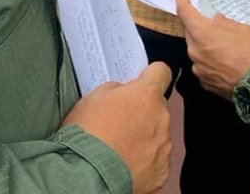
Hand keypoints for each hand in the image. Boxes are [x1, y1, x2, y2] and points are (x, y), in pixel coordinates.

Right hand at [61, 62, 172, 192]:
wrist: (86, 176)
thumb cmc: (86, 136)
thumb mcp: (92, 98)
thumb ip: (115, 90)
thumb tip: (121, 93)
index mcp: (146, 95)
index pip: (161, 72)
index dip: (150, 75)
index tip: (142, 82)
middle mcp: (161, 118)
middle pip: (158, 107)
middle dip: (143, 111)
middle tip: (119, 122)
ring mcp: (163, 146)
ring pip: (159, 134)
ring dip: (144, 137)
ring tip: (119, 147)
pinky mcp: (161, 171)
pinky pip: (156, 160)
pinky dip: (144, 162)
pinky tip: (124, 164)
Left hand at [175, 0, 249, 98]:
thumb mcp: (243, 30)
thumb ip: (225, 23)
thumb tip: (216, 21)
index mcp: (202, 33)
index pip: (185, 12)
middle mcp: (195, 50)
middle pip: (191, 32)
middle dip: (199, 26)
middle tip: (213, 24)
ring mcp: (198, 68)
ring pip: (197, 50)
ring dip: (206, 45)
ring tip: (225, 47)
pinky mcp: (204, 82)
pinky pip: (203, 65)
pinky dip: (210, 61)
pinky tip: (225, 62)